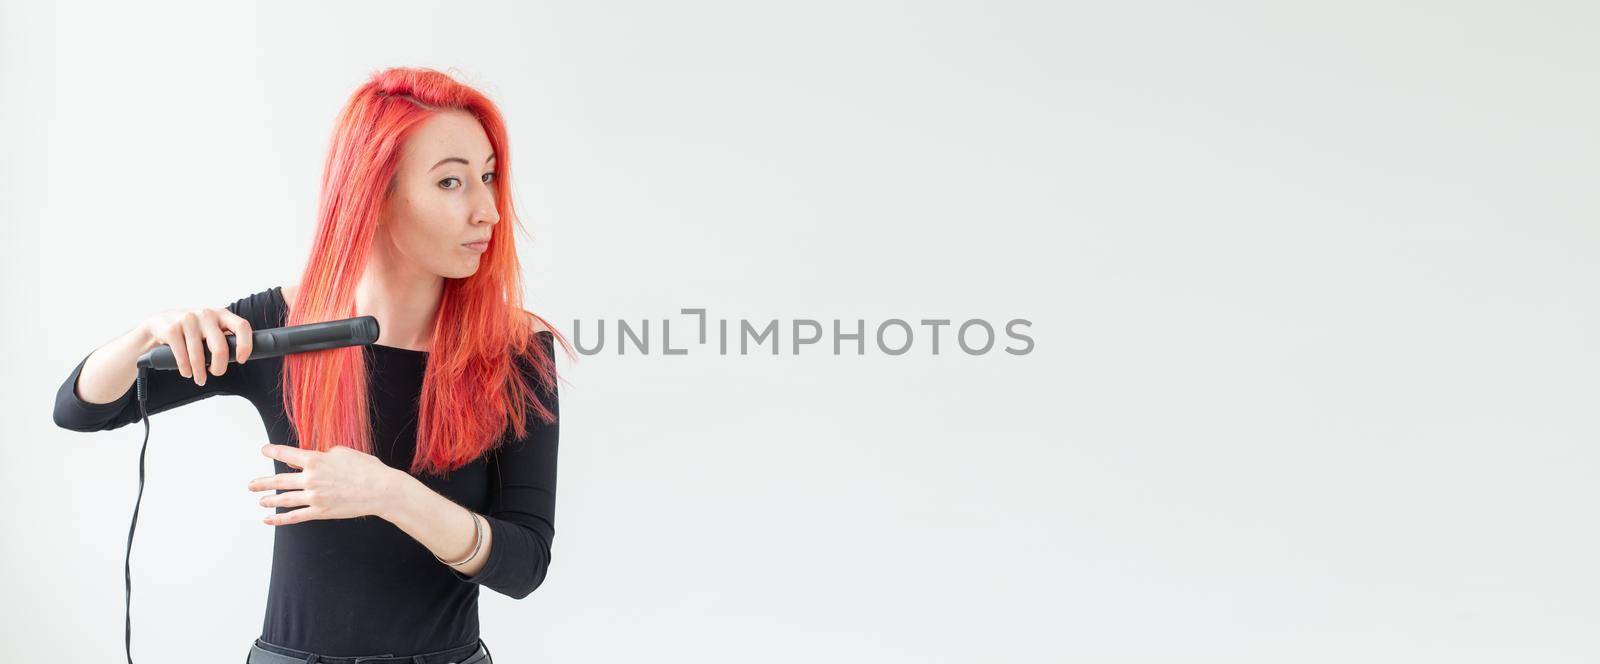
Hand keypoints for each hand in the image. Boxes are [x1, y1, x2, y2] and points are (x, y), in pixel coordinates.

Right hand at [139, 306, 254, 385]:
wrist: (158, 323)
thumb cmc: (191, 330)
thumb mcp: (210, 327)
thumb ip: (224, 337)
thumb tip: (238, 356)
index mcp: (221, 314)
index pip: (242, 326)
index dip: (246, 345)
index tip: (241, 360)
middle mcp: (206, 314)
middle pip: (220, 348)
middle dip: (219, 367)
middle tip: (216, 373)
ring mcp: (188, 320)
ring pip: (199, 356)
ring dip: (200, 373)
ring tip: (200, 379)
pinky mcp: (172, 329)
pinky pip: (182, 357)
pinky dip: (186, 370)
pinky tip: (187, 372)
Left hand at [249, 443, 403, 525]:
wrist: (381, 490)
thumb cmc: (367, 468)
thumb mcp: (344, 452)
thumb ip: (325, 454)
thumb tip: (315, 458)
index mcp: (315, 460)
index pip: (287, 454)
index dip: (273, 451)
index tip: (264, 450)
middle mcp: (310, 478)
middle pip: (279, 480)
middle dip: (263, 483)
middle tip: (251, 485)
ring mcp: (314, 497)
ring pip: (284, 499)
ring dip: (269, 500)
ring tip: (260, 501)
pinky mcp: (320, 511)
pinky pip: (295, 516)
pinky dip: (280, 519)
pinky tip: (268, 519)